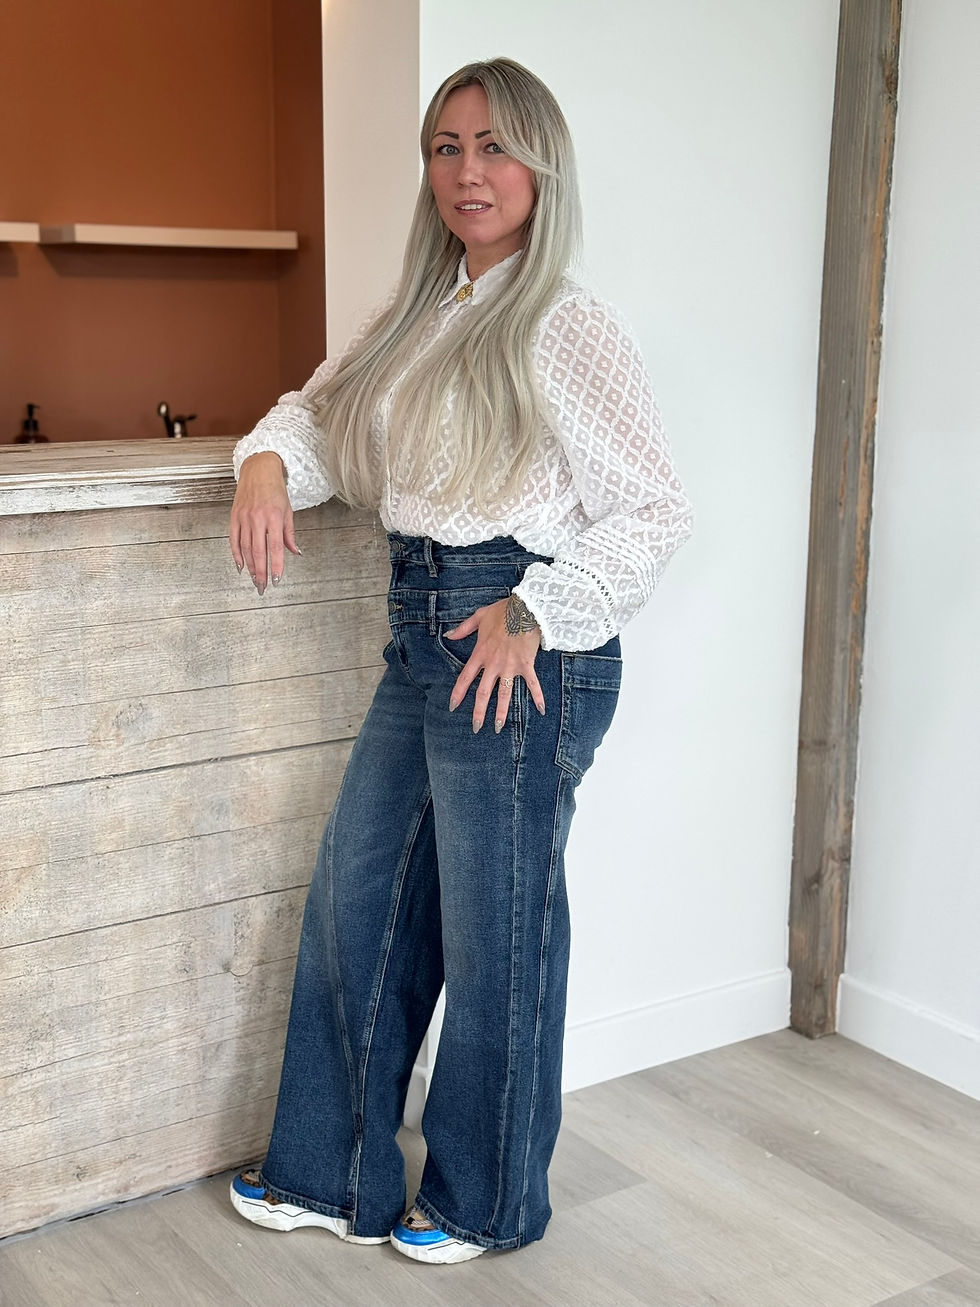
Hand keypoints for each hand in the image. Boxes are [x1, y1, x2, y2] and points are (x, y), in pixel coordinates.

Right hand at [229, 452, 300, 593]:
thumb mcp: (288, 511)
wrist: (258, 469)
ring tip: (254, 580)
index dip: (277, 566)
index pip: (276, 547)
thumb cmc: (275, 489)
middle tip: (263, 587)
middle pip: (259, 552)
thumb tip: (295, 552)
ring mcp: (244, 517)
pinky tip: (240, 566)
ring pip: (246, 548)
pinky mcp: (234, 516)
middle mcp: (257, 518)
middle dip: (261, 572)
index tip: (278, 580)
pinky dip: (236, 555)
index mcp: (273, 517)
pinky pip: (234, 540)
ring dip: (250, 567)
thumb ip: (290, 534)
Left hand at [445, 598, 545, 732]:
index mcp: (481, 654)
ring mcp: (511, 666)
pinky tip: (542, 710)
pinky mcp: (526, 665)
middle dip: (478, 712)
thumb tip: (448, 635)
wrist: (525, 608)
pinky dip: (538, 697)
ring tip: (498, 727)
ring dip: (501, 712)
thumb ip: (463, 628)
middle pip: (483, 692)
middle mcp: (494, 664)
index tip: (453, 706)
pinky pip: (533, 684)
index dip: (458, 693)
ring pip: (504, 694)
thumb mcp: (479, 617)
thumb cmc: (502, 612)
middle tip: (476, 728)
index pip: (466, 677)